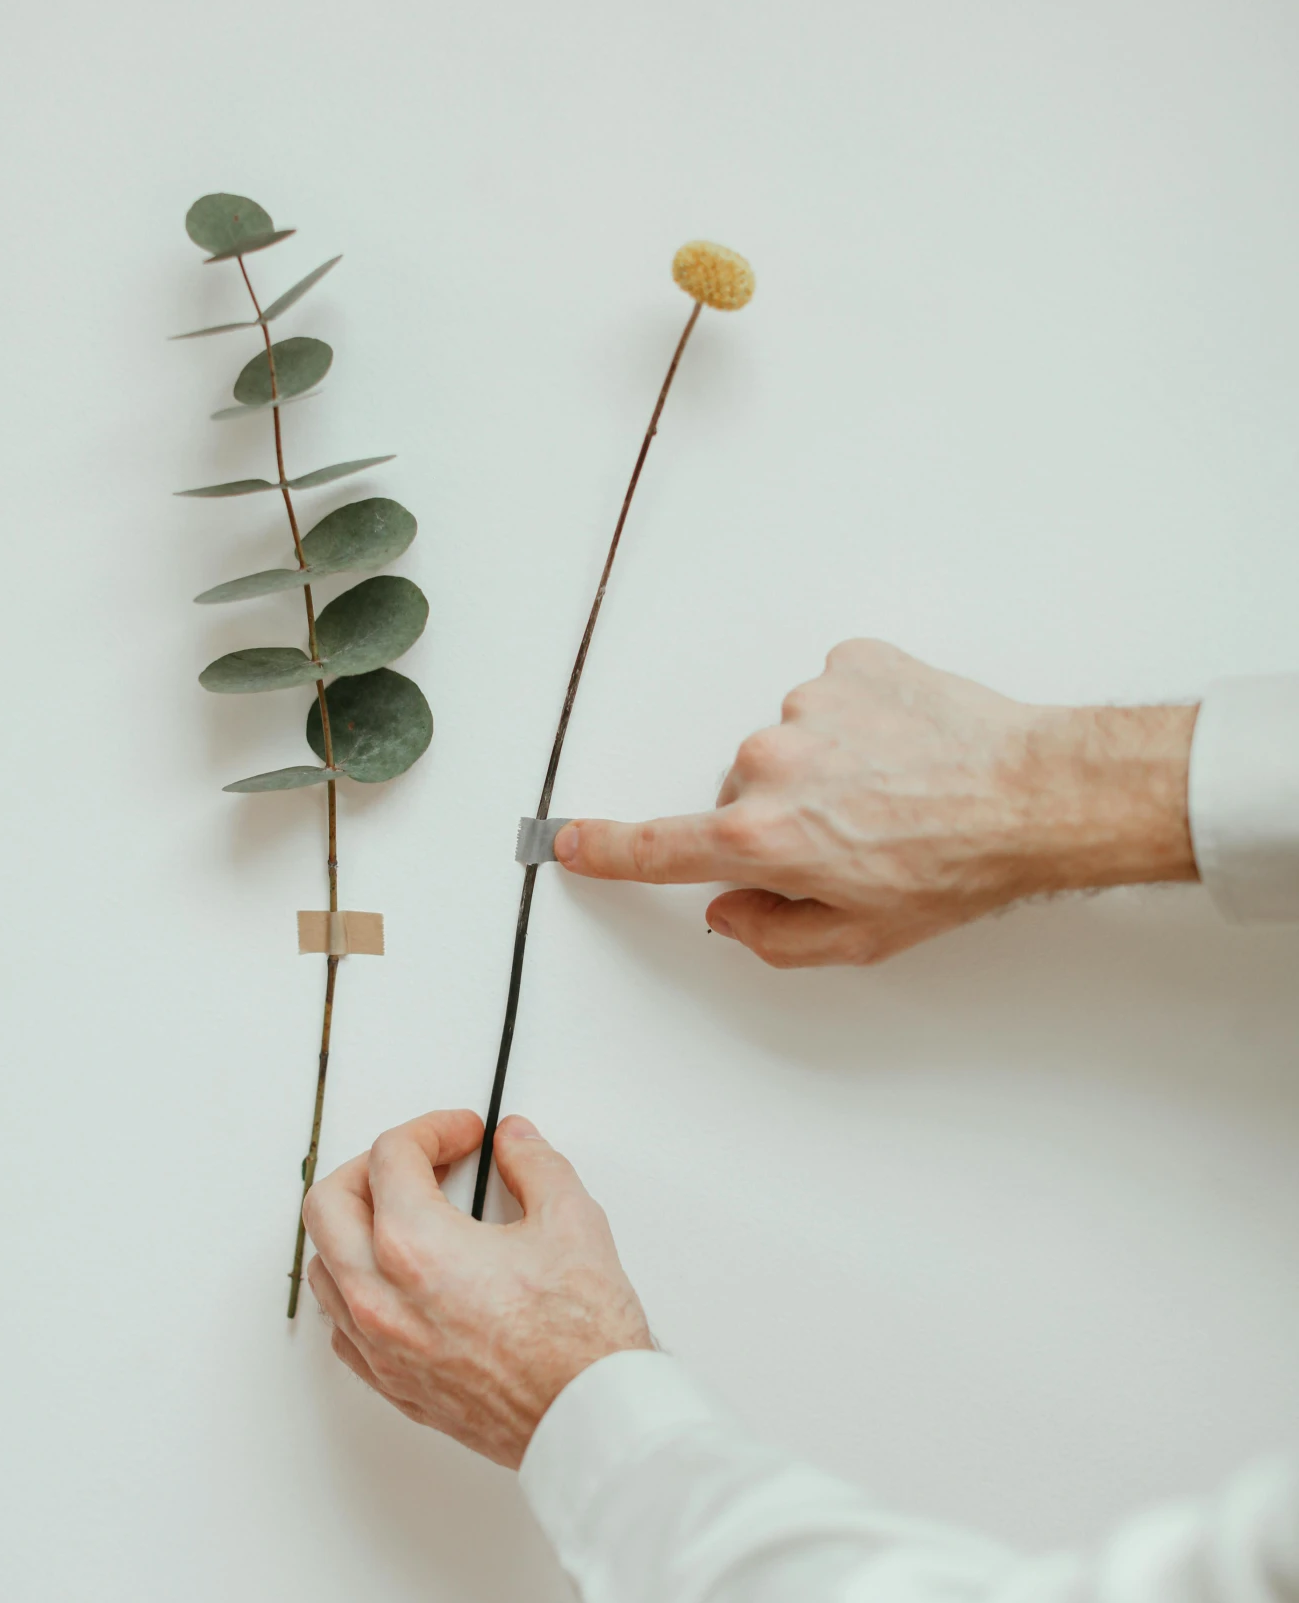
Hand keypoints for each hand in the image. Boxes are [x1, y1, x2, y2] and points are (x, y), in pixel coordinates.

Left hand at [303, 1110, 652, 1466]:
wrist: (590, 1420)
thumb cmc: (581, 1339)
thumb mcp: (571, 1222)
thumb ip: (534, 1165)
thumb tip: (515, 1143)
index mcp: (415, 1245)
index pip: (390, 1156)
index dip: (432, 1130)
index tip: (463, 1135)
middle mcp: (380, 1295)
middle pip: (329, 1202)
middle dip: (371, 1168)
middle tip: (420, 1164)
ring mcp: (378, 1345)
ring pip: (324, 1265)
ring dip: (355, 1228)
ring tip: (405, 1217)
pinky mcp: (390, 1383)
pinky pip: (341, 1325)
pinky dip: (357, 1288)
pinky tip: (399, 1280)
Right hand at [554, 638, 1196, 967]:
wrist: (1036, 795)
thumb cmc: (960, 867)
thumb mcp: (861, 938)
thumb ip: (773, 934)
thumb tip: (732, 909)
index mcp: (761, 837)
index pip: (658, 847)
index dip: (605, 847)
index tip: (566, 840)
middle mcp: (768, 764)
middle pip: (736, 796)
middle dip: (778, 820)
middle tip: (856, 839)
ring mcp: (807, 706)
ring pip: (787, 744)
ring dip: (825, 767)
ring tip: (896, 791)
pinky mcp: (849, 663)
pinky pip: (831, 695)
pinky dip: (859, 720)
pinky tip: (906, 749)